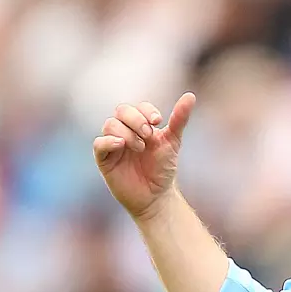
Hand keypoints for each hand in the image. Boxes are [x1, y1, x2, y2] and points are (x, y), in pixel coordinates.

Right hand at [94, 92, 195, 219]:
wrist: (157, 196)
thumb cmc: (163, 168)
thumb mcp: (173, 142)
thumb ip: (179, 119)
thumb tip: (190, 95)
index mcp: (140, 125)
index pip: (138, 107)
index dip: (146, 110)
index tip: (158, 121)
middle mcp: (125, 131)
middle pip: (122, 111)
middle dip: (136, 119)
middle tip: (149, 133)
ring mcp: (113, 144)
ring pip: (110, 124)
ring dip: (127, 132)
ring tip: (141, 146)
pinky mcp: (104, 159)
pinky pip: (99, 144)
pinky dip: (109, 141)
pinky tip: (122, 145)